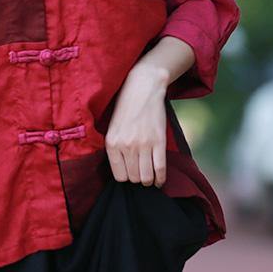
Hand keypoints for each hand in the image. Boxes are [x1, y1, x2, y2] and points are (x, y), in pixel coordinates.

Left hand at [105, 63, 168, 187]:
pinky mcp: (158, 142)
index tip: (130, 175)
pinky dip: (161, 178)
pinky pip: (160, 168)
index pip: (119, 176)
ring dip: (149, 181)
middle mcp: (126, 146)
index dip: (126, 177)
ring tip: (150, 178)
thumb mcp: (112, 129)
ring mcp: (143, 145)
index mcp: (112, 144)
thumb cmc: (126, 109)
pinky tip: (159, 180)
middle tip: (141, 175)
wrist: (142, 90)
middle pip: (133, 178)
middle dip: (137, 179)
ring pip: (147, 176)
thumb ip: (115, 149)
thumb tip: (123, 172)